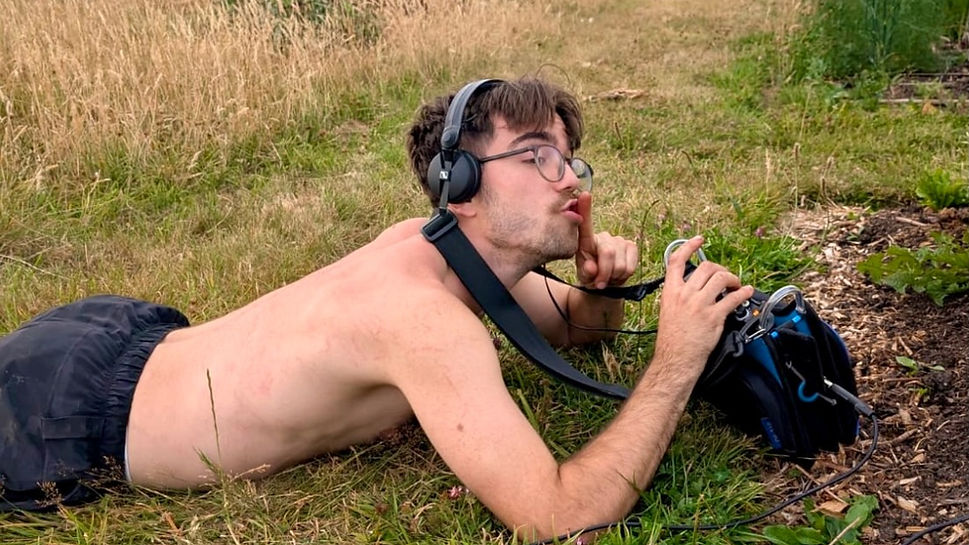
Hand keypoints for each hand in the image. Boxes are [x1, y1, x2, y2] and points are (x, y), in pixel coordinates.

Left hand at [575, 192, 638, 288]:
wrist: (606, 284)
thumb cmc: (591, 276)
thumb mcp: (584, 275)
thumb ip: (585, 272)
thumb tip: (591, 268)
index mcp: (587, 241)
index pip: (585, 225)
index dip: (585, 209)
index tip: (584, 194)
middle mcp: (604, 237)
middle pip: (608, 253)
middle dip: (604, 273)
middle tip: (599, 283)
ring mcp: (620, 240)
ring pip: (620, 263)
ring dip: (614, 276)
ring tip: (608, 277)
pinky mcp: (632, 246)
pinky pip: (631, 265)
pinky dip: (624, 275)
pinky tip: (618, 274)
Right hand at [653, 236, 753, 374]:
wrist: (676, 358)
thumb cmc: (672, 339)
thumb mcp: (668, 310)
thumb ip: (679, 295)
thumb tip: (693, 286)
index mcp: (671, 291)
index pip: (677, 261)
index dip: (689, 246)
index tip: (699, 239)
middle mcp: (685, 294)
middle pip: (705, 267)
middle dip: (719, 268)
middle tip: (725, 276)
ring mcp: (699, 304)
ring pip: (720, 278)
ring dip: (733, 279)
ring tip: (737, 285)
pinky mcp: (714, 316)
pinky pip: (733, 299)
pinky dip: (743, 293)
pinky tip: (746, 293)